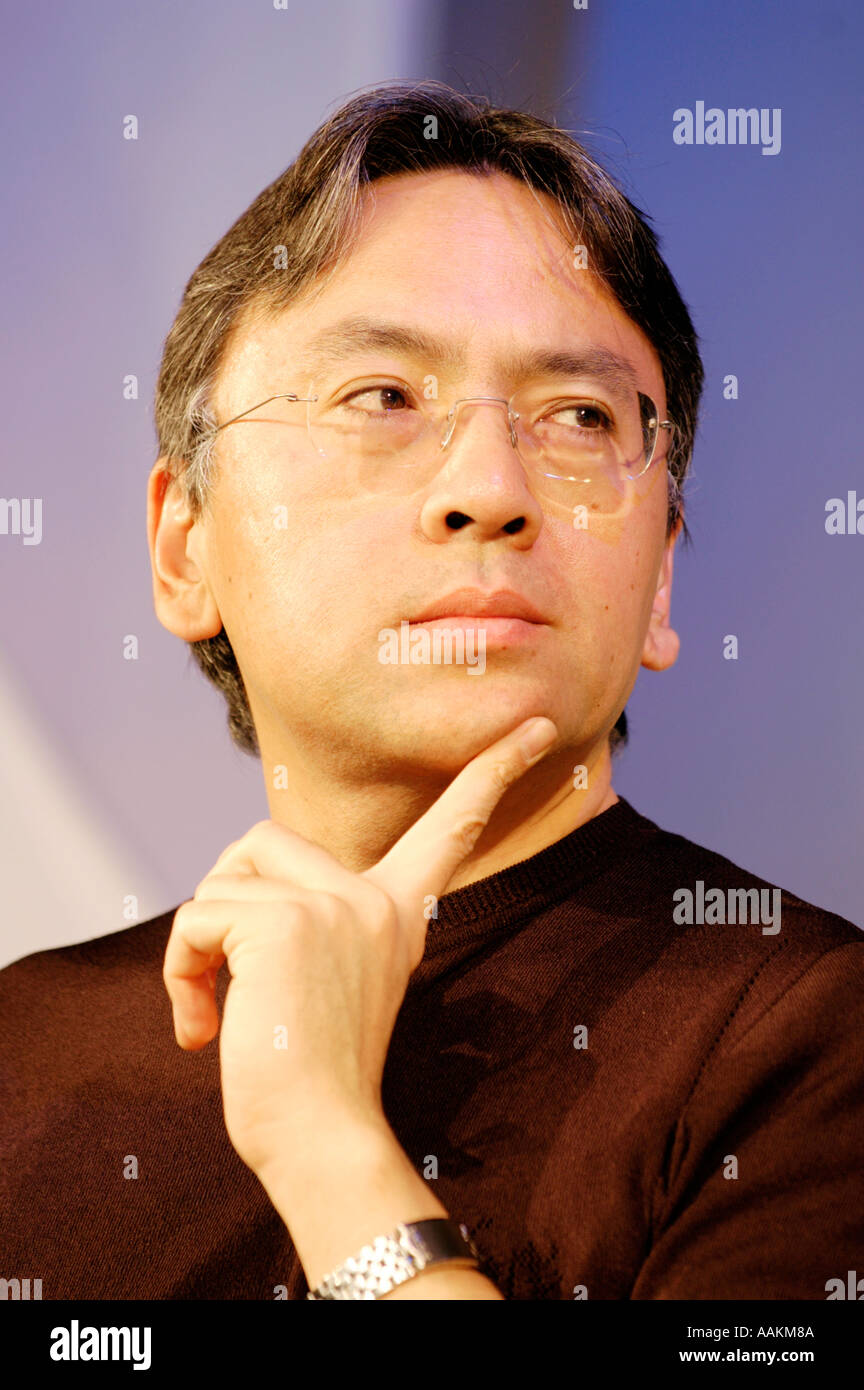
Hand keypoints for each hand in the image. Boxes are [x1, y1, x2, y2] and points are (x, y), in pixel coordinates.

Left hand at [163, 716, 557, 1180]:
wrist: (318, 1143)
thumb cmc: (311, 1081)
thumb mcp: (326, 981)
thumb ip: (311, 923)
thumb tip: (232, 892)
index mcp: (397, 914)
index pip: (451, 827)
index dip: (494, 772)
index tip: (539, 725)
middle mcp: (374, 901)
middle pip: (263, 840)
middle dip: (223, 901)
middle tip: (223, 976)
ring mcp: (334, 908)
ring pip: (221, 882)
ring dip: (194, 951)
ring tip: (215, 1015)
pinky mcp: (287, 924)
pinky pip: (196, 919)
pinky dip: (179, 973)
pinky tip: (202, 1030)